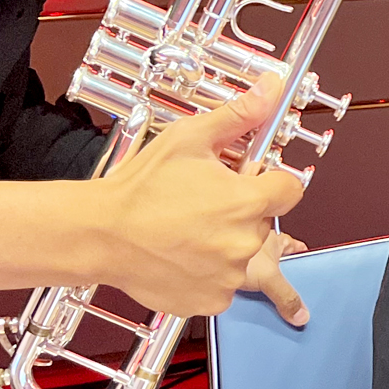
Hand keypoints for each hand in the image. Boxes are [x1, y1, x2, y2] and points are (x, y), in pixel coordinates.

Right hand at [93, 77, 306, 315]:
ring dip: (223, 243)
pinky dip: (207, 273)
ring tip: (185, 230)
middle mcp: (244, 243)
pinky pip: (222, 284)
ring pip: (242, 255)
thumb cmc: (139, 188)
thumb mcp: (188, 138)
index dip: (271, 181)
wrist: (98, 233)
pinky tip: (180, 254)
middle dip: (240, 211)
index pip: (290, 189)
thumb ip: (237, 115)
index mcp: (247, 201)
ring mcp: (228, 276)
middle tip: (201, 203)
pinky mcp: (211, 300)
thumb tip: (271, 88)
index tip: (250, 180)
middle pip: (262, 222)